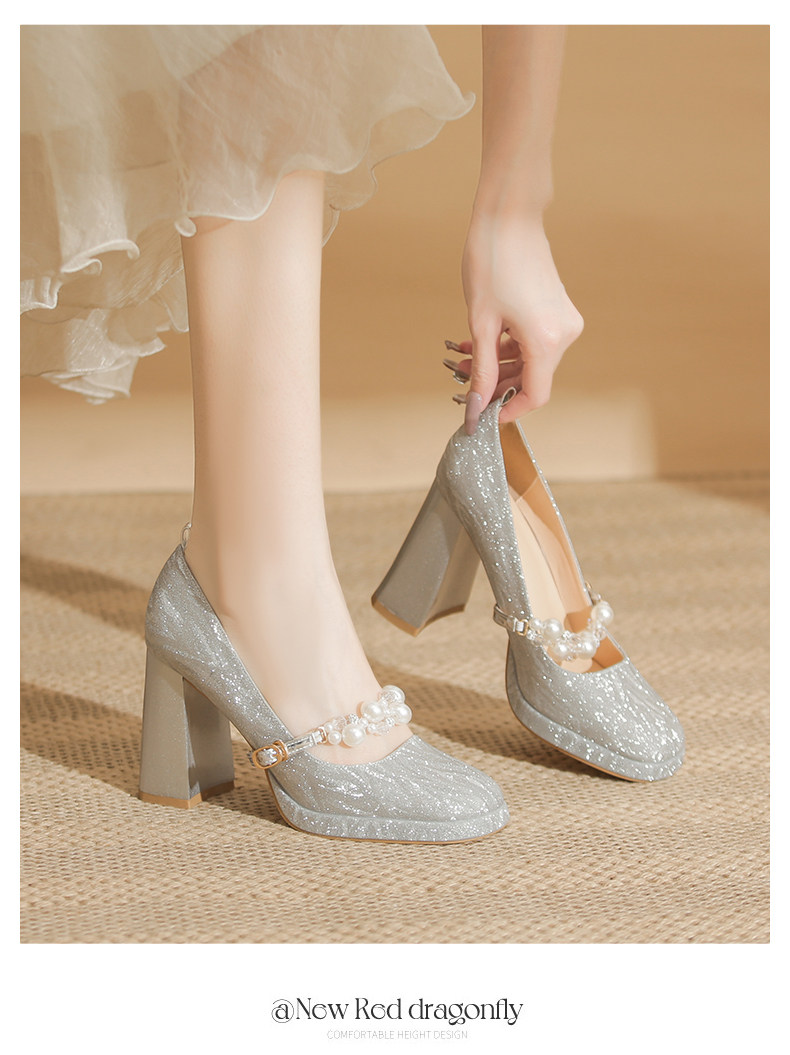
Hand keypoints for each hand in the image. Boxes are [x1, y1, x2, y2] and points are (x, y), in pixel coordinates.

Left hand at [458, 211, 583, 432]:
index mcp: (548, 340)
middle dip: (496, 385)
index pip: (535, 395)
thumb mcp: (480, 324)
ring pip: (530, 360)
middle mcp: (564, 333)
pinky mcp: (557, 310)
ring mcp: (564, 320)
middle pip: (532, 378)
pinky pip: (533, 341)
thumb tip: (477, 406)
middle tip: (462, 384)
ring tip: (463, 362)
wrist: (509, 217)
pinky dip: (507, 347)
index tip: (484, 415)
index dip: (508, 410)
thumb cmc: (492, 262)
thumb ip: (482, 370)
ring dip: (498, 365)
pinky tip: (478, 345)